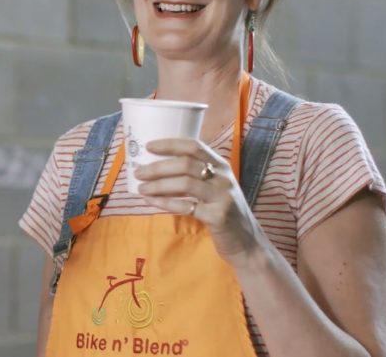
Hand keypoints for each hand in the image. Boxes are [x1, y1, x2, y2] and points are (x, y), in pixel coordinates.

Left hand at [134, 138, 263, 263]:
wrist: (246, 242)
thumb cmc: (223, 211)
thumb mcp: (215, 187)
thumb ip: (195, 175)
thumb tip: (156, 167)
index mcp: (221, 165)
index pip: (194, 146)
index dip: (170, 144)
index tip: (148, 146)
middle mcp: (223, 178)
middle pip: (185, 164)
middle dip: (158, 167)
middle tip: (139, 172)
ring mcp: (222, 196)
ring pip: (185, 184)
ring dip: (158, 185)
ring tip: (141, 189)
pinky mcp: (218, 216)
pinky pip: (186, 206)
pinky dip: (165, 203)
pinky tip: (151, 203)